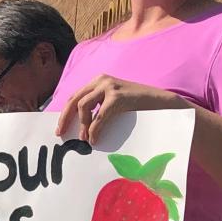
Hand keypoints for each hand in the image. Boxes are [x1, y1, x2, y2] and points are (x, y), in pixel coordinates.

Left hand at [54, 76, 185, 144]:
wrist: (161, 103)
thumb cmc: (138, 108)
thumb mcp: (115, 106)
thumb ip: (99, 110)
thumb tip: (82, 130)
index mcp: (99, 82)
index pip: (75, 96)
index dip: (65, 113)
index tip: (60, 129)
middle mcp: (102, 81)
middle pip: (74, 99)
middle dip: (65, 118)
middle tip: (61, 135)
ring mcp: (109, 87)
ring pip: (83, 106)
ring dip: (82, 125)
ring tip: (84, 139)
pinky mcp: (118, 97)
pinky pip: (99, 116)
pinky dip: (94, 130)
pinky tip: (94, 139)